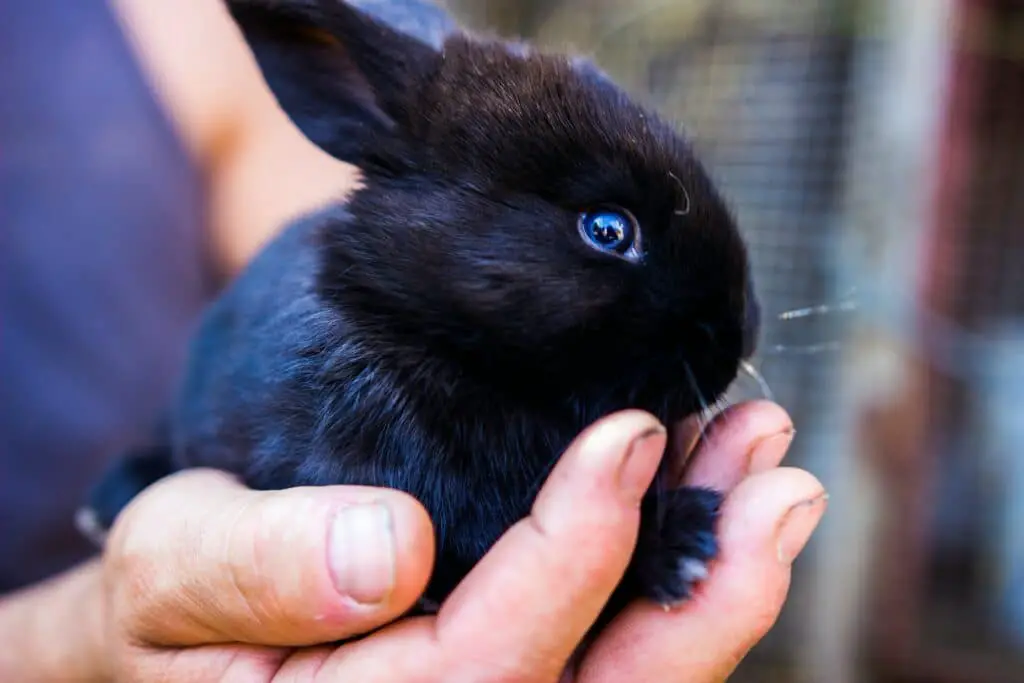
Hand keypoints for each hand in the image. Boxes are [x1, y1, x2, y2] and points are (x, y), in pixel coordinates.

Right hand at [0, 402, 820, 681]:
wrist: (171, 641)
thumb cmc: (164, 608)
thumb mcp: (169, 568)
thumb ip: (251, 569)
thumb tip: (385, 550)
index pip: (490, 664)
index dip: (574, 557)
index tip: (630, 437)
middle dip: (707, 592)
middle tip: (780, 480)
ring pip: (631, 669)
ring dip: (713, 570)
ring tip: (770, 469)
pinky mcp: (515, 667)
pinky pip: (616, 643)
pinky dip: (677, 569)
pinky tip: (711, 491)